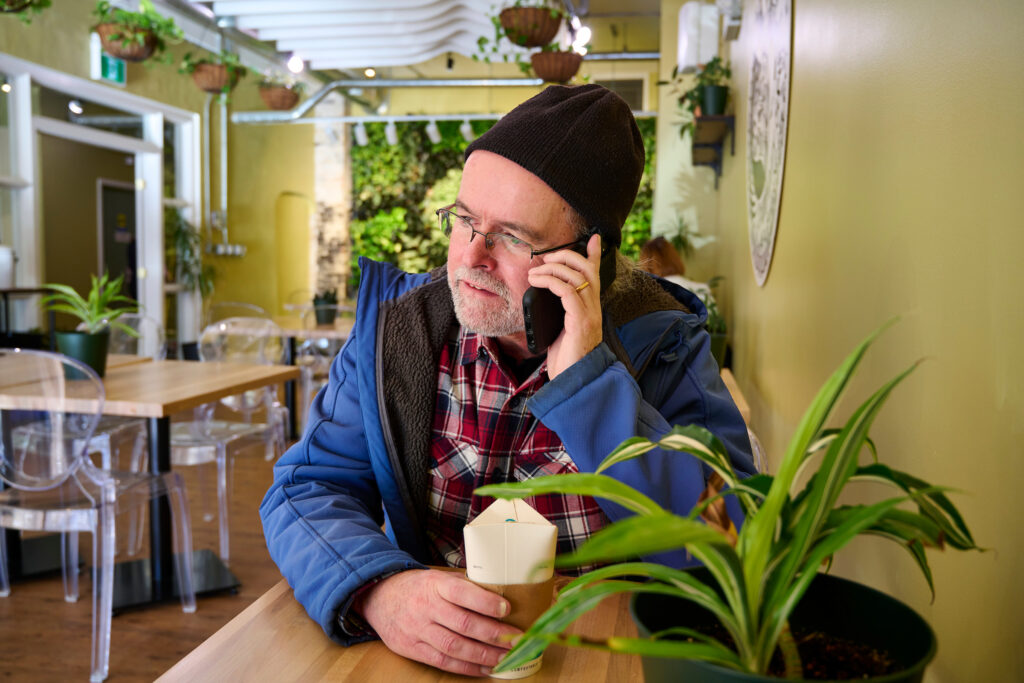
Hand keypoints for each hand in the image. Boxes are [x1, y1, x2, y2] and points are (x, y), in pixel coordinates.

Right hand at [354, 569, 520, 676]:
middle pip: (463, 624)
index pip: (462, 593)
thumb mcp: (437, 577)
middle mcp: (426, 607)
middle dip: (493, 634)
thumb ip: (463, 587)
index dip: (485, 602)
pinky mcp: (412, 648)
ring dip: (484, 655)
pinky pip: (443, 661)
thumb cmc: (418, 587)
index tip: (507, 610)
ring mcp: (418, 630)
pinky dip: (466, 667)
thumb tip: (500, 597)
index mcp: (435, 585)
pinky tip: (485, 668)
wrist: (378, 596)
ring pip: (455, 646)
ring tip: (505, 657)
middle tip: (516, 640)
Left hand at [527, 233, 603, 378]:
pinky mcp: (581, 322)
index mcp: (590, 309)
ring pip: (578, 276)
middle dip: (568, 256)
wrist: (574, 383)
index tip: (594, 238)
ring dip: (553, 268)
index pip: (596, 276)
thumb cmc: (566, 361)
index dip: (595, 255)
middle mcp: (594, 308)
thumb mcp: (561, 332)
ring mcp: (589, 314)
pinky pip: (568, 291)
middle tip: (547, 257)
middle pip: (588, 270)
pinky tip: (537, 282)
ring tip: (534, 272)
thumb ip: (559, 315)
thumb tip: (542, 300)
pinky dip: (551, 281)